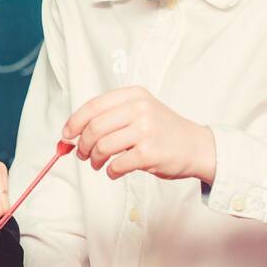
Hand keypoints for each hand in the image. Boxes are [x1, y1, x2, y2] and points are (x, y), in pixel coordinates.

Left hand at [63, 86, 215, 181]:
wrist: (198, 147)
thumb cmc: (164, 131)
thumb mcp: (141, 111)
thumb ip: (112, 116)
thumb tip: (73, 132)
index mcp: (134, 95)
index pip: (93, 106)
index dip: (75, 121)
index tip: (67, 134)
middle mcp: (140, 109)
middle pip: (94, 127)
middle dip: (83, 144)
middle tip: (82, 154)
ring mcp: (146, 130)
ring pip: (102, 146)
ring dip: (95, 159)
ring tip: (97, 164)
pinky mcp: (149, 153)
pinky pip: (116, 164)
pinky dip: (110, 171)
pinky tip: (114, 171)